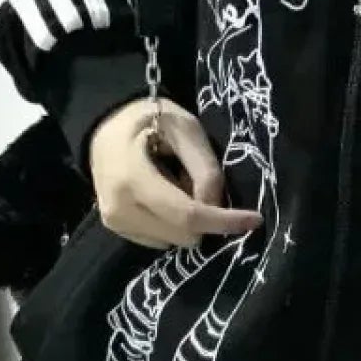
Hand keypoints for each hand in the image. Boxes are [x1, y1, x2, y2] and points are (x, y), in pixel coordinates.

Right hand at [88, 98, 261, 248]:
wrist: (105, 125)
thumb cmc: (150, 119)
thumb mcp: (185, 129)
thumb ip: (205, 169)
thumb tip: (216, 207)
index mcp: (132, 180)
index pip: (187, 215)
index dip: (224, 221)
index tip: (254, 219)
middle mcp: (118, 210)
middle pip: (184, 235)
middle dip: (203, 216)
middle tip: (194, 179)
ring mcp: (114, 223)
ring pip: (174, 241)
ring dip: (186, 220)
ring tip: (175, 183)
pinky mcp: (116, 229)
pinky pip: (160, 239)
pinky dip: (171, 222)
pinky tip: (163, 194)